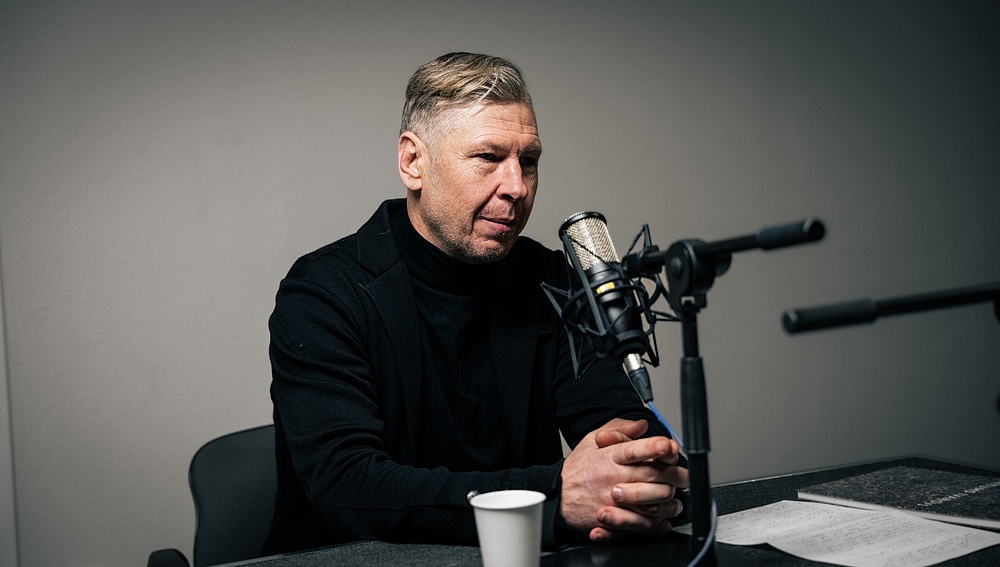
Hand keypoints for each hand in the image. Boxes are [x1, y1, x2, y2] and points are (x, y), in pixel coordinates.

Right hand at [560, 418, 687, 542]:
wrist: (558, 496)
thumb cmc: (579, 468)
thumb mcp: (593, 440)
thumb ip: (619, 428)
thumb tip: (643, 425)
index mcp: (610, 456)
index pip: (634, 449)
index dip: (654, 447)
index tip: (669, 445)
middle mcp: (614, 477)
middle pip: (652, 475)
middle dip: (674, 474)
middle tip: (684, 474)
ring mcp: (615, 500)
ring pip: (653, 501)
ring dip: (670, 499)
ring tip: (676, 495)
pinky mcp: (616, 520)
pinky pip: (644, 523)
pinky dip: (659, 521)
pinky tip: (665, 515)